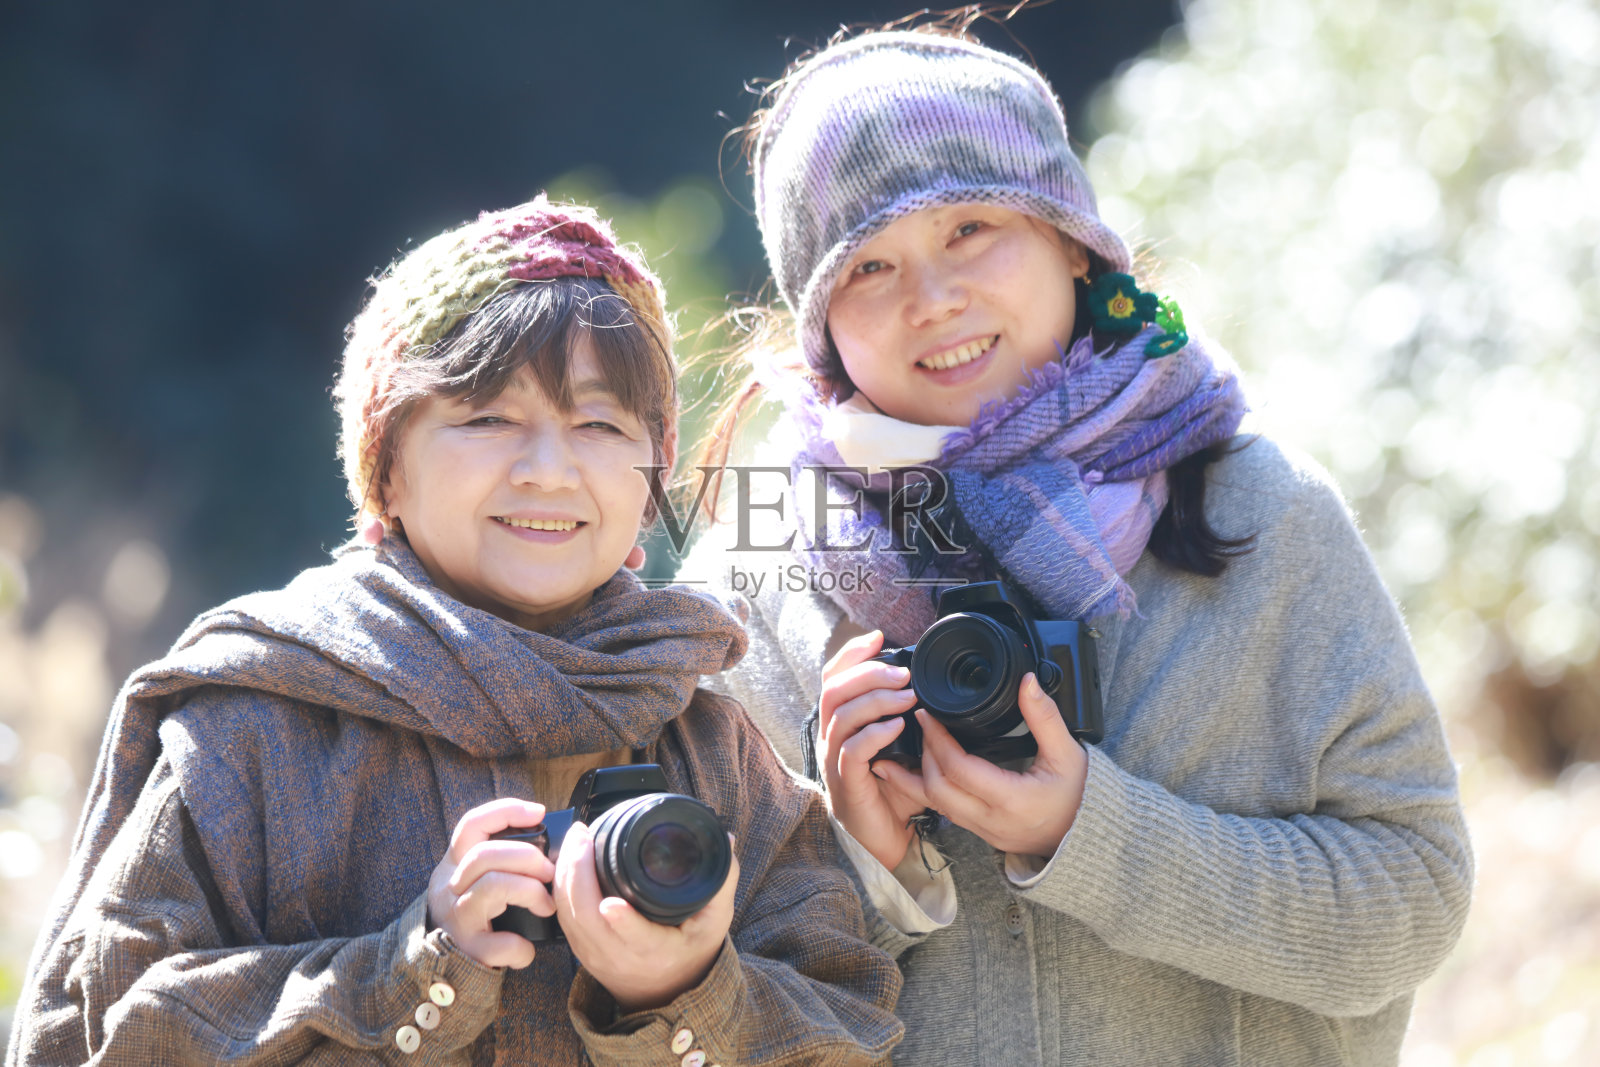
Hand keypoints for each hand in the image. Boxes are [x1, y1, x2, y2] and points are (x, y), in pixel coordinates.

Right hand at [428, 798, 555, 968]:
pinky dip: (520, 947)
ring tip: (547, 906)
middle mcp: (449, 887)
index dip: (506, 811)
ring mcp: (456, 918)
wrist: (440, 969)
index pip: (472, 824)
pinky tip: (526, 949)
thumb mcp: (475, 881)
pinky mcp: (467, 950)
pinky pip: (498, 944)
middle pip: (485, 854)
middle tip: (551, 872)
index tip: (539, 812)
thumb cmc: (475, 917)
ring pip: (492, 886)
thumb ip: (501, 861)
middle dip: (528, 857)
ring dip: (530, 892)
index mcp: (454, 864)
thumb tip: (551, 844)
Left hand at [553, 822, 738, 1012]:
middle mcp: (620, 958)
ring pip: (569, 916)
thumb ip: (722, 882)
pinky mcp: (580, 951)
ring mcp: (595, 957)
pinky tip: (566, 859)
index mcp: (657, 953)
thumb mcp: (715, 922)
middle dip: (579, 873)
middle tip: (584, 834)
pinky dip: (560, 886)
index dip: (623, 923)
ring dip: (565, 874)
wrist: (666, 994)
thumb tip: (728, 839)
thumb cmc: (692, 952)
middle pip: (588, 919)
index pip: (636, 939)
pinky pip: (562, 917)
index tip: (611, 902)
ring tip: (575, 838)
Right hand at [817, 630, 934, 870]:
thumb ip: (909, 715)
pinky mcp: (845, 782)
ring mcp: (834, 760)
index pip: (833, 677)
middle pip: (833, 690)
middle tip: (903, 673)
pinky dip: (875, 733)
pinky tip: (897, 726)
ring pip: (841, 715)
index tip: (878, 637)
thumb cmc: (896, 788)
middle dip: (868, 673)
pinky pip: (853, 750)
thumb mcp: (906, 744)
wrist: (890, 836)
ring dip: (876, 699)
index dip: (851, 653)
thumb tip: (931, 684)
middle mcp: (830, 737)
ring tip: (907, 696)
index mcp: (841, 722)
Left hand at [879, 672, 1087, 858]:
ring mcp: (983, 831)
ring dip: (918, 774)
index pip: (959, 770)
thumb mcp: (1068, 753)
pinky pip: (946, 812)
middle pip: (938, 789)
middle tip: (919, 725)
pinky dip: (930, 789)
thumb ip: (1044, 716)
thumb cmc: (1081, 796)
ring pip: (936, 804)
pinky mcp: (980, 833)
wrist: (1087, 838)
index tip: (927, 715)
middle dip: (924, 754)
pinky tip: (919, 772)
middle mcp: (992, 820)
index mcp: (1012, 799)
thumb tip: (1027, 681)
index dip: (937, 740)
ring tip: (901, 749)